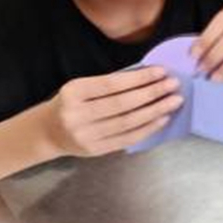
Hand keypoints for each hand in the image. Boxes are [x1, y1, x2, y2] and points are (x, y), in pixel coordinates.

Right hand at [40, 67, 182, 157]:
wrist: (49, 132)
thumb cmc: (71, 104)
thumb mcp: (81, 88)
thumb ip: (108, 84)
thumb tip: (148, 77)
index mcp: (74, 92)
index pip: (112, 84)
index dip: (139, 78)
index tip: (161, 71)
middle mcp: (77, 115)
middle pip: (122, 104)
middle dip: (152, 93)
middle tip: (173, 85)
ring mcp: (86, 135)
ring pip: (128, 122)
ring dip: (155, 111)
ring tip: (173, 101)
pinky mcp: (95, 150)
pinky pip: (127, 138)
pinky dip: (147, 128)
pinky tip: (161, 118)